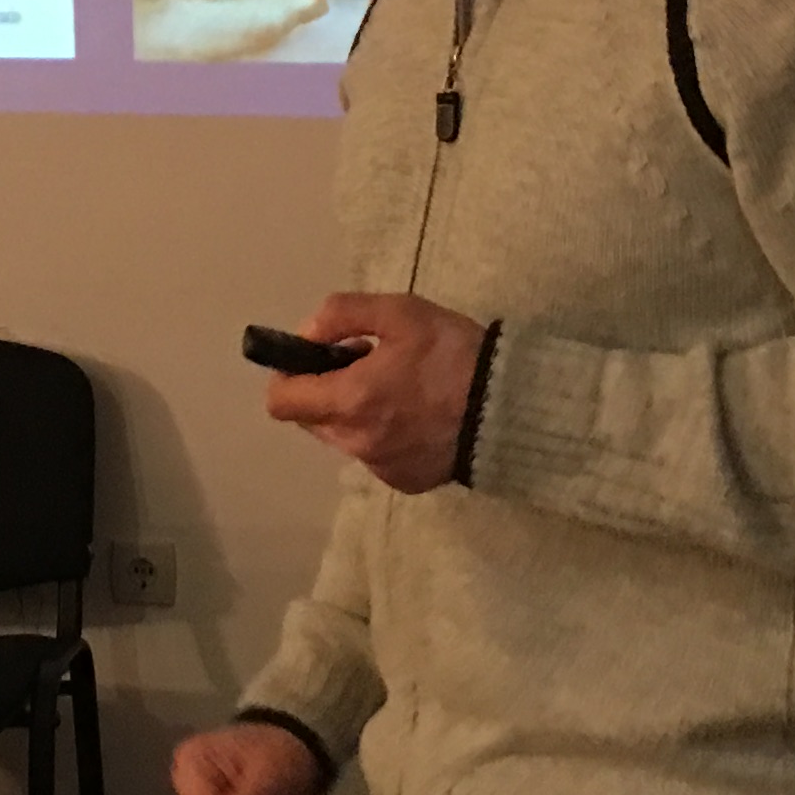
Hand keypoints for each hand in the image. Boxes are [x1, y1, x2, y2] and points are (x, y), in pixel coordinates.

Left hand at [264, 290, 488, 495]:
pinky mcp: (405, 482)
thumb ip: (340, 315)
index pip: (281, 402)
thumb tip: (307, 335)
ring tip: (399, 388)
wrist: (513, 408)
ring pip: (344, 438)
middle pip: (311, 419)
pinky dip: (383, 435)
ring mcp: (381, 468)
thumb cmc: (452, 354)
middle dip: (325, 390)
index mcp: (349, 401)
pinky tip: (419, 416)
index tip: (313, 358)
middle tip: (366, 363)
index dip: (287, 376)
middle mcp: (357, 443)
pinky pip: (375, 456)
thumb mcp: (398, 313)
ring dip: (355, 413)